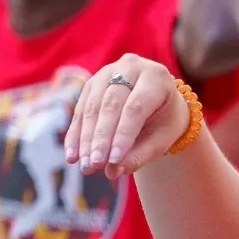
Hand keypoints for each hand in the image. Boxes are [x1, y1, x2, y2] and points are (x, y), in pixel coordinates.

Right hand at [66, 54, 189, 177]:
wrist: (161, 100)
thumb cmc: (165, 120)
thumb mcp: (162, 138)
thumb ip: (141, 154)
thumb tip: (114, 171)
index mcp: (156, 77)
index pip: (135, 108)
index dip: (122, 135)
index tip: (112, 161)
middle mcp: (131, 67)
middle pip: (111, 105)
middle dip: (100, 139)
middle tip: (94, 165)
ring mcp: (108, 71)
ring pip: (93, 107)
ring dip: (86, 139)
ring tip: (85, 165)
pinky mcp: (92, 83)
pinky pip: (81, 109)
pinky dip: (76, 134)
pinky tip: (72, 155)